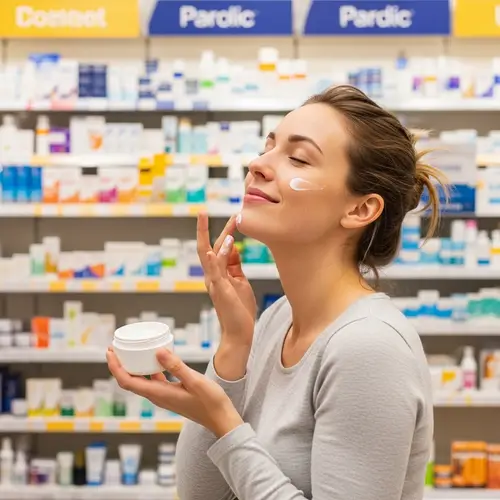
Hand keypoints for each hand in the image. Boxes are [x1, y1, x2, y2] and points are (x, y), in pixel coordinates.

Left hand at [107, 347, 243, 437]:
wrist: (221, 419)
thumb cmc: (210, 402)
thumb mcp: (194, 381)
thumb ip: (175, 366)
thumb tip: (157, 352)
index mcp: (159, 394)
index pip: (128, 382)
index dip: (115, 367)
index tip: (110, 353)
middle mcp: (157, 397)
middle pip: (130, 381)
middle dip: (119, 365)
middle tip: (115, 348)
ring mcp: (164, 397)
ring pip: (141, 381)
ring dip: (132, 367)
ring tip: (131, 351)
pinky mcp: (171, 395)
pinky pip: (153, 381)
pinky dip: (149, 370)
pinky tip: (155, 359)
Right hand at [197, 212, 256, 347]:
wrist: (240, 333)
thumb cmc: (240, 309)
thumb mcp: (239, 281)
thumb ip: (234, 265)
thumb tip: (233, 246)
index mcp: (217, 273)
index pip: (218, 247)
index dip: (226, 231)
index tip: (236, 217)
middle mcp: (212, 276)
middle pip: (206, 247)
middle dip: (204, 229)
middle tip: (203, 211)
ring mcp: (214, 283)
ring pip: (208, 256)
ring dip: (212, 238)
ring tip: (217, 222)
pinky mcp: (220, 290)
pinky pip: (216, 271)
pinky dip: (218, 258)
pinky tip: (222, 246)